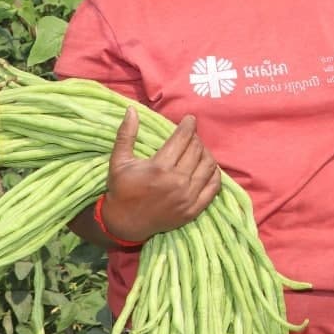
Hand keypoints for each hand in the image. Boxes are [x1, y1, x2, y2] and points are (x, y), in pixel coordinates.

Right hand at [99, 107, 222, 242]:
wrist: (124, 223)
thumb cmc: (121, 190)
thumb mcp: (119, 161)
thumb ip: (126, 134)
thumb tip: (131, 109)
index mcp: (159, 168)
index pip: (183, 139)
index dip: (188, 126)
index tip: (190, 119)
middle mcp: (176, 182)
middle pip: (197, 150)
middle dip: (195, 138)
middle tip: (190, 135)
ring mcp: (187, 197)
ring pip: (208, 166)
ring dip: (205, 153)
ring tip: (198, 150)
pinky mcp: (193, 210)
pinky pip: (214, 187)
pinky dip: (214, 174)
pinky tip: (207, 167)